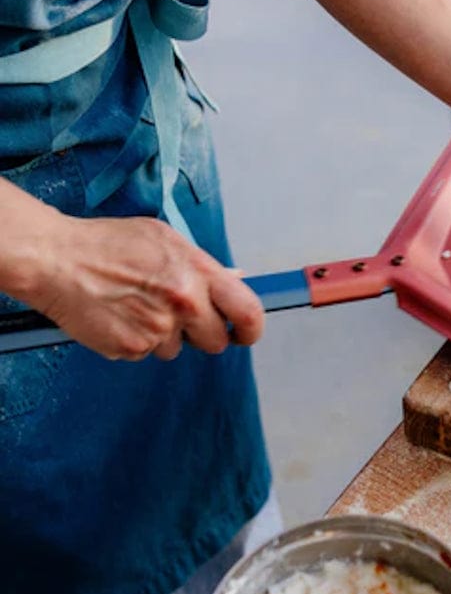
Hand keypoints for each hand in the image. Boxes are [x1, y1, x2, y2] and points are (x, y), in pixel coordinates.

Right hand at [25, 214, 263, 360]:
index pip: (248, 312)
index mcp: (197, 273)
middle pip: (216, 342)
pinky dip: (134, 340)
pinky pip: (145, 353)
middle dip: (202, 334)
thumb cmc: (107, 244)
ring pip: (177, 350)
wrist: (55, 260)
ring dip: (163, 335)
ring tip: (135, 305)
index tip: (245, 333)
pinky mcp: (130, 348)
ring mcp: (157, 329)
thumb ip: (202, 265)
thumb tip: (235, 281)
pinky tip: (118, 315)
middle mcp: (183, 303)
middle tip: (178, 316)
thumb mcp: (164, 240)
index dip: (251, 328)